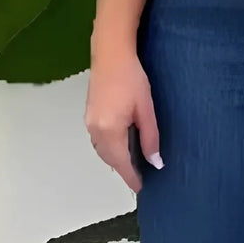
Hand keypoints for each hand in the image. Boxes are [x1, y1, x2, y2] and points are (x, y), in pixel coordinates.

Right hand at [85, 48, 162, 193]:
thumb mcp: (146, 110)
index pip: (121, 162)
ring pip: (102, 150)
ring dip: (115, 159)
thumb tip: (155, 162)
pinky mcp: (89, 115)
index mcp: (110, 130)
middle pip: (109, 159)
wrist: (111, 55)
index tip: (141, 188)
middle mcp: (95, 130)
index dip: (131, 177)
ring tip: (133, 164)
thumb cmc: (132, 79)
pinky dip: (109, 149)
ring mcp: (89, 122)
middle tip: (140, 177)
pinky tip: (121, 146)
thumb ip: (150, 138)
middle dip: (123, 169)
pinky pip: (98, 140)